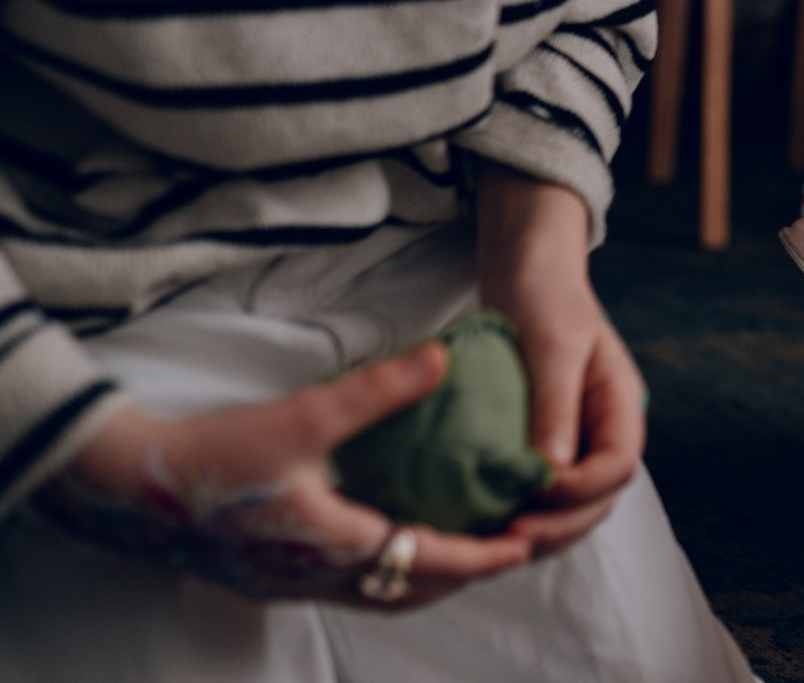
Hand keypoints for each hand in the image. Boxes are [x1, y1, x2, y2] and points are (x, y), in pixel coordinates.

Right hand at [41, 345, 533, 604]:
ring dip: (428, 575)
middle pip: (413, 590)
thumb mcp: (306, 415)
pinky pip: (351, 586)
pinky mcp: (273, 577)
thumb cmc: (216, 453)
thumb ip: (380, 389)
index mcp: (336, 546)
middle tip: (510, 544)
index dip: (484, 554)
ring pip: (381, 594)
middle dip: (465, 570)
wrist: (130, 489)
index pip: (430, 560)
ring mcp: (294, 585)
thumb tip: (444, 356)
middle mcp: (320, 578)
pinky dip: (390, 571)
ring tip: (467, 545)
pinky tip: (396, 539)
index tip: (527, 544)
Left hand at [474, 167, 644, 556]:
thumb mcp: (552, 344)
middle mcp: (603, 429)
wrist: (524, 269)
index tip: (532, 489)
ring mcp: (574, 438)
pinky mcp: (541, 442)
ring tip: (492, 540)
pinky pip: (539, 490)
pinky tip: (483, 519)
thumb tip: (551, 471)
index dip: (579, 490)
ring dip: (539, 527)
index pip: (617, 466)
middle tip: (506, 538)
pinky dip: (519, 510)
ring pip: (569, 505)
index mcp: (621, 405)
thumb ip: (555, 406)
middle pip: (597, 498)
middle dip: (558, 524)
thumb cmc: (545, 296)